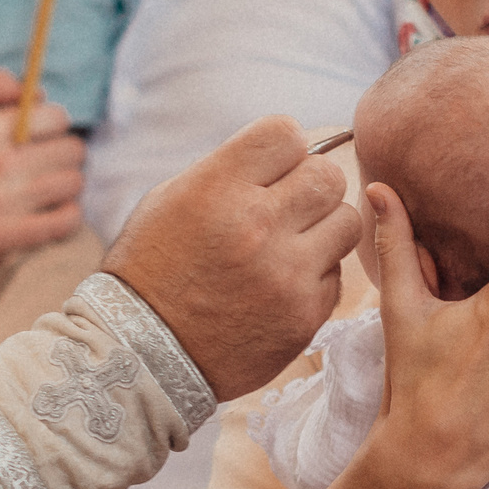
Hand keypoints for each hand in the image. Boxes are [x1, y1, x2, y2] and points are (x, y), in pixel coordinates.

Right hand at [0, 68, 86, 280]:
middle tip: (48, 163)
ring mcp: (5, 201)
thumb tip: (37, 91)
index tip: (43, 136)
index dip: (55, 125)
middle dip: (64, 153)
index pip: (57, 117)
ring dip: (67, 183)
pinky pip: (65, 221)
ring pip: (73, 183)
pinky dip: (68, 216)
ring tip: (50, 187)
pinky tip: (55, 213)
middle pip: (72, 150)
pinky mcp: (6, 236)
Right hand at [101, 116, 361, 400]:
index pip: (286, 133)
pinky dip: (315, 275)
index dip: (281, 149)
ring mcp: (287, 274)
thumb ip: (230, 173)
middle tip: (286, 208)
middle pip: (327, 176)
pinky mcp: (305, 315)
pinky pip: (336, 274)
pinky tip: (281, 286)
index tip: (270, 168)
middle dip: (308, 187)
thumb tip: (283, 157)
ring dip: (322, 229)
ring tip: (289, 245)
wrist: (142, 355)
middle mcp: (257, 226)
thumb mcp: (171, 201)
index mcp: (218, 189)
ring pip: (346, 222)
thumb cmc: (152, 271)